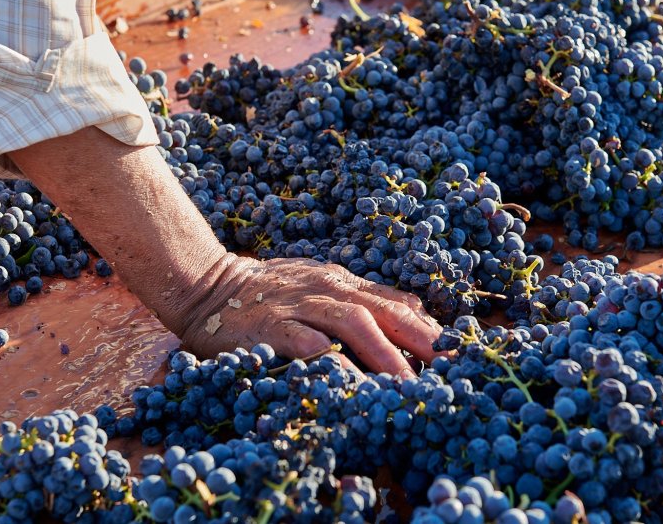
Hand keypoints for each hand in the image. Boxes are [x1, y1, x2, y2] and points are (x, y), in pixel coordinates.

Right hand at [176, 254, 440, 377]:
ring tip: (404, 380)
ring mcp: (298, 304)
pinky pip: (299, 337)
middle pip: (380, 311)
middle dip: (415, 339)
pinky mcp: (268, 323)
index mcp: (342, 283)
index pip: (393, 304)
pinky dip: (321, 351)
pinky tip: (338, 367)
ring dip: (380, 350)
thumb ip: (365, 298)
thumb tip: (416, 310)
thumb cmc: (271, 292)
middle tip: (443, 369)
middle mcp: (326, 289)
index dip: (425, 328)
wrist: (209, 286)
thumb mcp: (323, 286)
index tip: (453, 354)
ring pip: (348, 321)